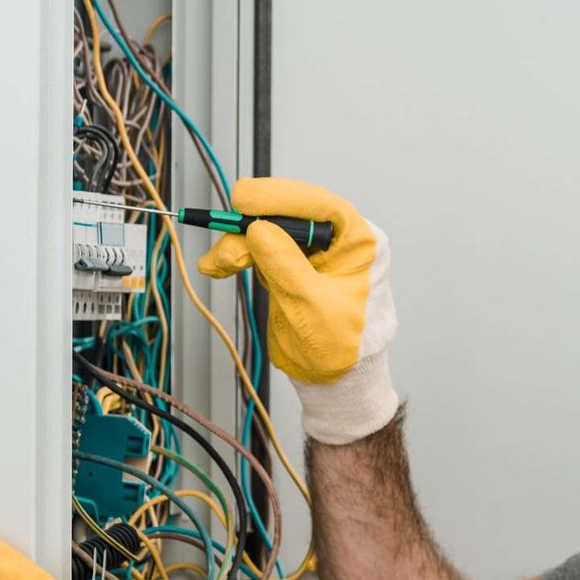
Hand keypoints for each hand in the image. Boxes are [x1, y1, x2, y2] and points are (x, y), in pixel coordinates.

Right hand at [197, 177, 398, 443]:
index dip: (280, 197)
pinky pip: (260, 249)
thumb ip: (286, 266)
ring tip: (219, 264)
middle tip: (228, 242)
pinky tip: (219, 265)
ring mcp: (312, 251)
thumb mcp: (313, 309)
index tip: (245, 199)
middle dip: (252, 227)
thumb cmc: (345, 349)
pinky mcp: (291, 265)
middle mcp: (337, 240)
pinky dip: (238, 255)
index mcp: (360, 242)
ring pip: (268, 230)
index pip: (320, 205)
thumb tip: (259, 229)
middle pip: (288, 214)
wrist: (337, 381)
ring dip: (238, 243)